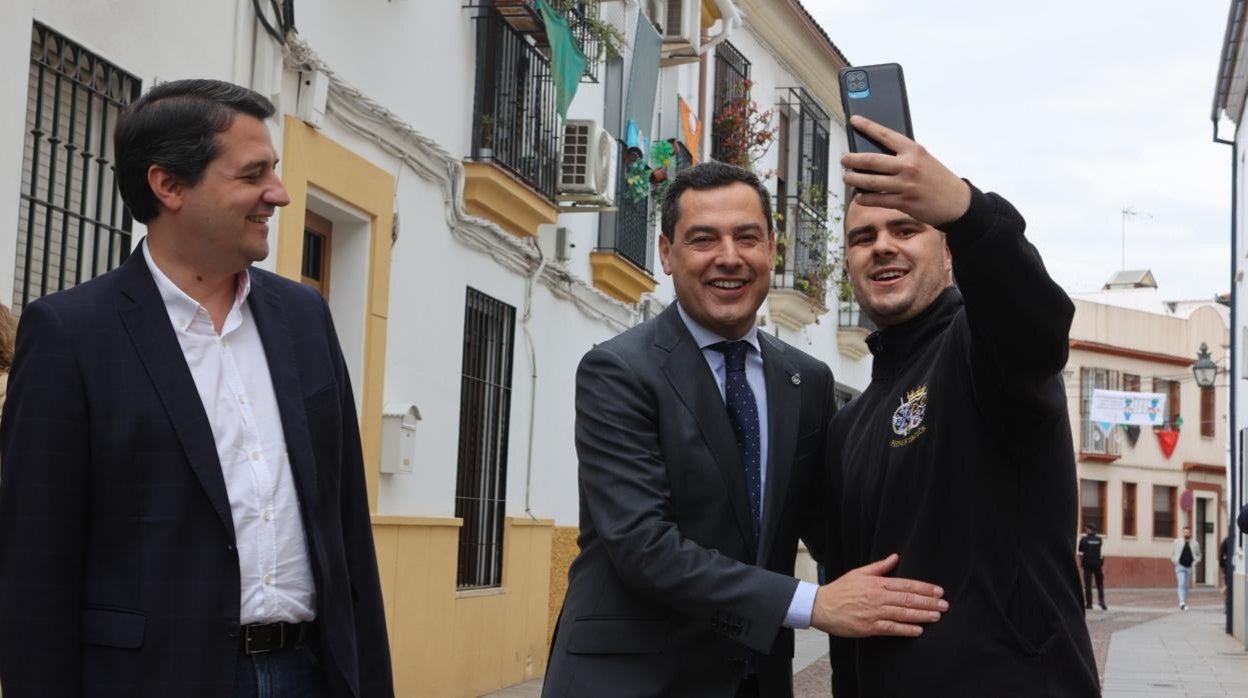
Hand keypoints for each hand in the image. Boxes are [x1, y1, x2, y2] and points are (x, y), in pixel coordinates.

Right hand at [810, 553, 946, 637]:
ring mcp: (873, 613)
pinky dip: (905, 629)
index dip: (924, 588)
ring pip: (902, 613)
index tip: (938, 591)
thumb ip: (879, 567)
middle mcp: (877, 597)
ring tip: (937, 616)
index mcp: (876, 583)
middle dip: (928, 602)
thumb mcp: (859, 573)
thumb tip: (895, 557)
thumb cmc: (840, 589)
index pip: (905, 585)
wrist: (821, 606)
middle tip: (944, 605)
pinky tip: (918, 630)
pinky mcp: (869, 627)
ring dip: (921, 615)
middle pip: (908, 599)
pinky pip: (891, 628)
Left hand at [840, 115, 971, 226]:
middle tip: (844, 159)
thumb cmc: (937, 178)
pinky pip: (876, 199)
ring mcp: (904, 185)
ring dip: (853, 179)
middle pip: (871, 161)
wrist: (956, 202)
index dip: (867, 127)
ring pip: (869, 181)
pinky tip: (859, 196)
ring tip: (847, 177)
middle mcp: (908, 166)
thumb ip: (903, 155)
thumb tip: (876, 154)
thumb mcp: (924, 159)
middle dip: (852, 160)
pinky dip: (863, 198)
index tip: (854, 120)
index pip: (885, 135)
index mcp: (913, 150)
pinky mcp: (902, 202)